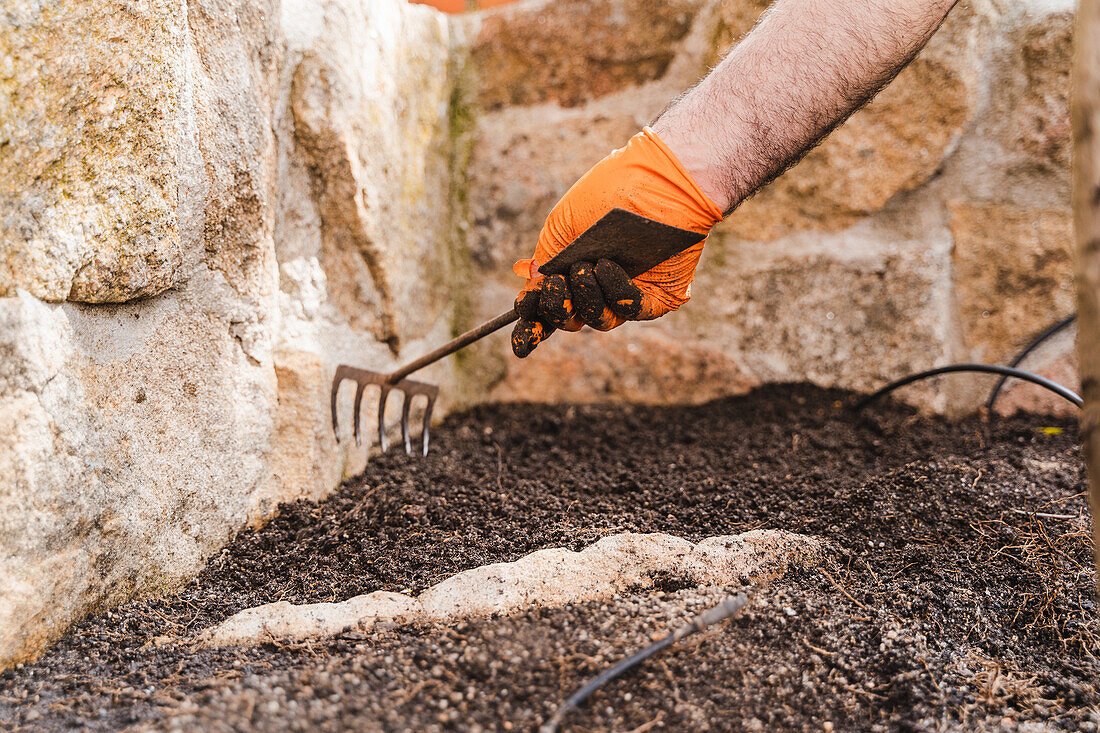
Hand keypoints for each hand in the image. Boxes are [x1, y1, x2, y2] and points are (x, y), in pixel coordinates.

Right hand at [510, 127, 722, 357]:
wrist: (654, 173)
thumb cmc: (606, 192)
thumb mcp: (562, 227)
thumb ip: (545, 262)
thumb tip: (530, 290)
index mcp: (572, 271)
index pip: (549, 311)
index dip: (532, 329)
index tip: (520, 345)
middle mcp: (599, 287)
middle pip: (571, 321)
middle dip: (557, 308)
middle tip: (557, 283)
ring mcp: (628, 292)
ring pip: (600, 320)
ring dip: (585, 298)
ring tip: (584, 267)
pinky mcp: (657, 295)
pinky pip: (631, 308)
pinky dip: (615, 291)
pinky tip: (606, 266)